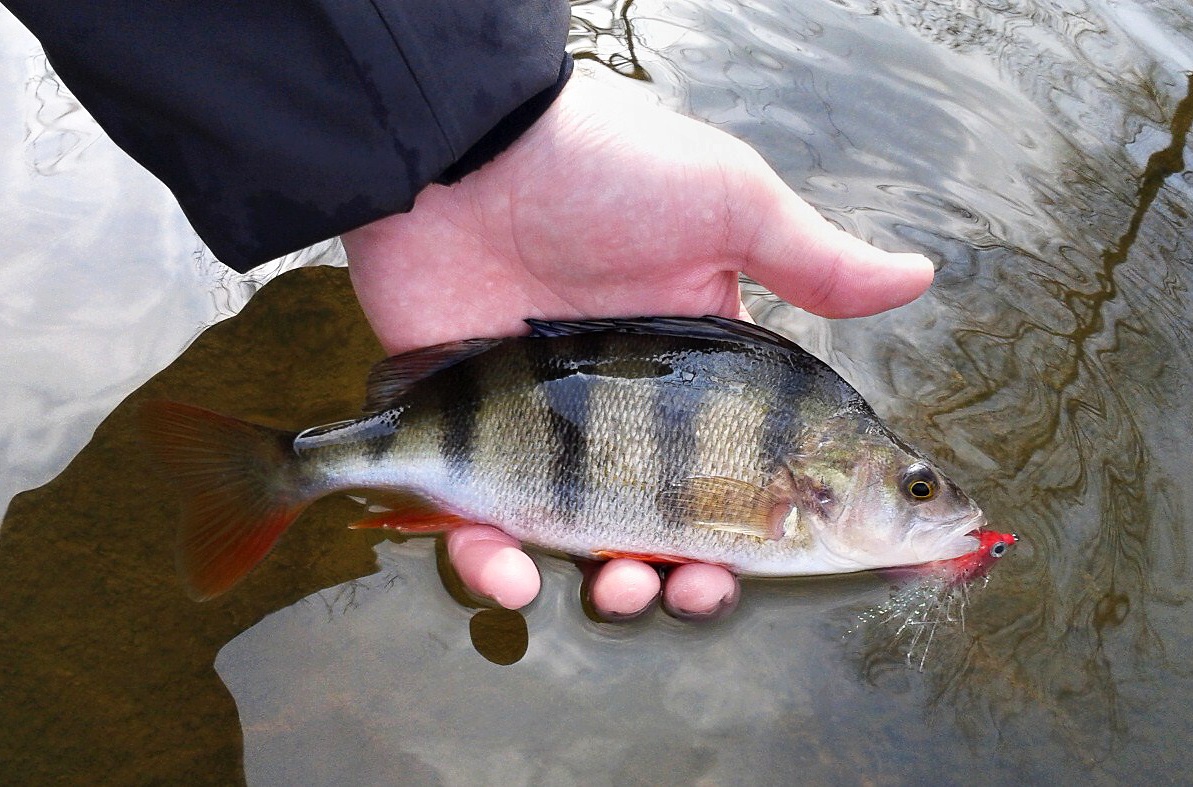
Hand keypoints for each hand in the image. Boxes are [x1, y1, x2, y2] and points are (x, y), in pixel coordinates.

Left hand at [341, 72, 932, 619]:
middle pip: (673, 525)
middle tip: (699, 586)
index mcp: (696, 370)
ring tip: (621, 588)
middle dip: (697, 577)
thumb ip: (817, 260)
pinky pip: (478, 534)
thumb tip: (920, 275)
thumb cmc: (606, 174)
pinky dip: (494, 569)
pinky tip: (515, 575)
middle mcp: (624, 412)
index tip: (829, 560)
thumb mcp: (729, 205)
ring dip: (612, 590)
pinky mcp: (464, 445)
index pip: (753, 465)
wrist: (464, 154)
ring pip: (584, 546)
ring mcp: (543, 433)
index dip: (791, 520)